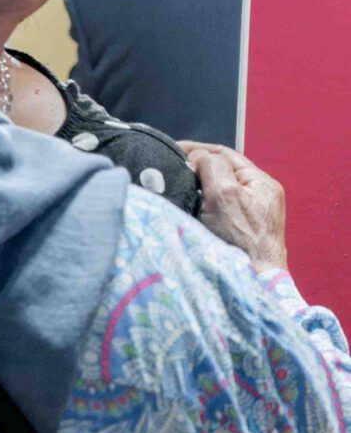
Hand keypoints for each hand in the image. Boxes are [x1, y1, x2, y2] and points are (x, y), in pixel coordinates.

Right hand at [179, 142, 287, 272]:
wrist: (253, 283)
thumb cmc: (241, 241)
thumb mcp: (224, 194)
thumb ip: (211, 166)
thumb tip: (197, 158)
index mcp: (261, 182)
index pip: (225, 154)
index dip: (197, 149)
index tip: (172, 150)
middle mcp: (260, 196)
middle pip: (222, 172)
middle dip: (196, 168)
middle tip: (170, 169)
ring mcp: (252, 216)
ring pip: (218, 191)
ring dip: (197, 187)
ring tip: (176, 187)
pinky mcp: (241, 233)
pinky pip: (217, 210)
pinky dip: (201, 205)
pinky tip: (188, 209)